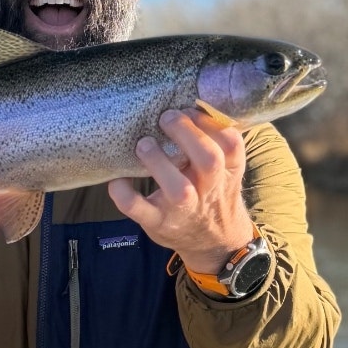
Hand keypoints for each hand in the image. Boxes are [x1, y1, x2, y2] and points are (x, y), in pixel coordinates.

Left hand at [108, 108, 253, 272]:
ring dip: (158, 162)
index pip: (230, 145)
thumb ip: (216, 145)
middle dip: (187, 134)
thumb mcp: (225, 173)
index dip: (212, 123)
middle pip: (209, 161)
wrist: (213, 244)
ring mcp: (182, 210)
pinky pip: (138, 208)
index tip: (191, 108)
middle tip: (166, 117)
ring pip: (178, 189)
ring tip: (143, 144)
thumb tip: (193, 104)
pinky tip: (116, 179)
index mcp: (227, 173)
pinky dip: (123, 192)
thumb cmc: (212, 196)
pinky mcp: (157, 223)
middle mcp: (208, 191)